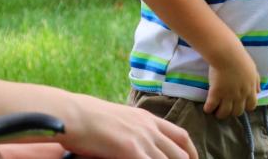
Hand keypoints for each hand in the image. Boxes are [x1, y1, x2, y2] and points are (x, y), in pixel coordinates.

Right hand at [62, 96, 197, 158]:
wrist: (77, 114)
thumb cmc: (92, 120)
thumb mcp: (121, 122)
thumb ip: (135, 133)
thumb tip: (140, 146)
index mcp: (149, 119)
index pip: (180, 135)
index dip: (191, 151)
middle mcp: (150, 127)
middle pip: (179, 152)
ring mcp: (142, 137)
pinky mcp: (130, 148)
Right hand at [204, 49, 259, 119]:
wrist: (227, 54)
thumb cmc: (240, 58)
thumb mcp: (253, 70)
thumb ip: (256, 82)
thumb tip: (259, 92)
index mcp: (250, 89)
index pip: (251, 106)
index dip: (245, 106)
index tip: (240, 104)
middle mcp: (240, 95)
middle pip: (238, 112)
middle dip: (232, 112)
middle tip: (226, 108)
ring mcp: (228, 96)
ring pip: (224, 113)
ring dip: (220, 114)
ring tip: (216, 111)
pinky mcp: (216, 93)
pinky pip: (211, 106)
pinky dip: (208, 109)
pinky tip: (207, 108)